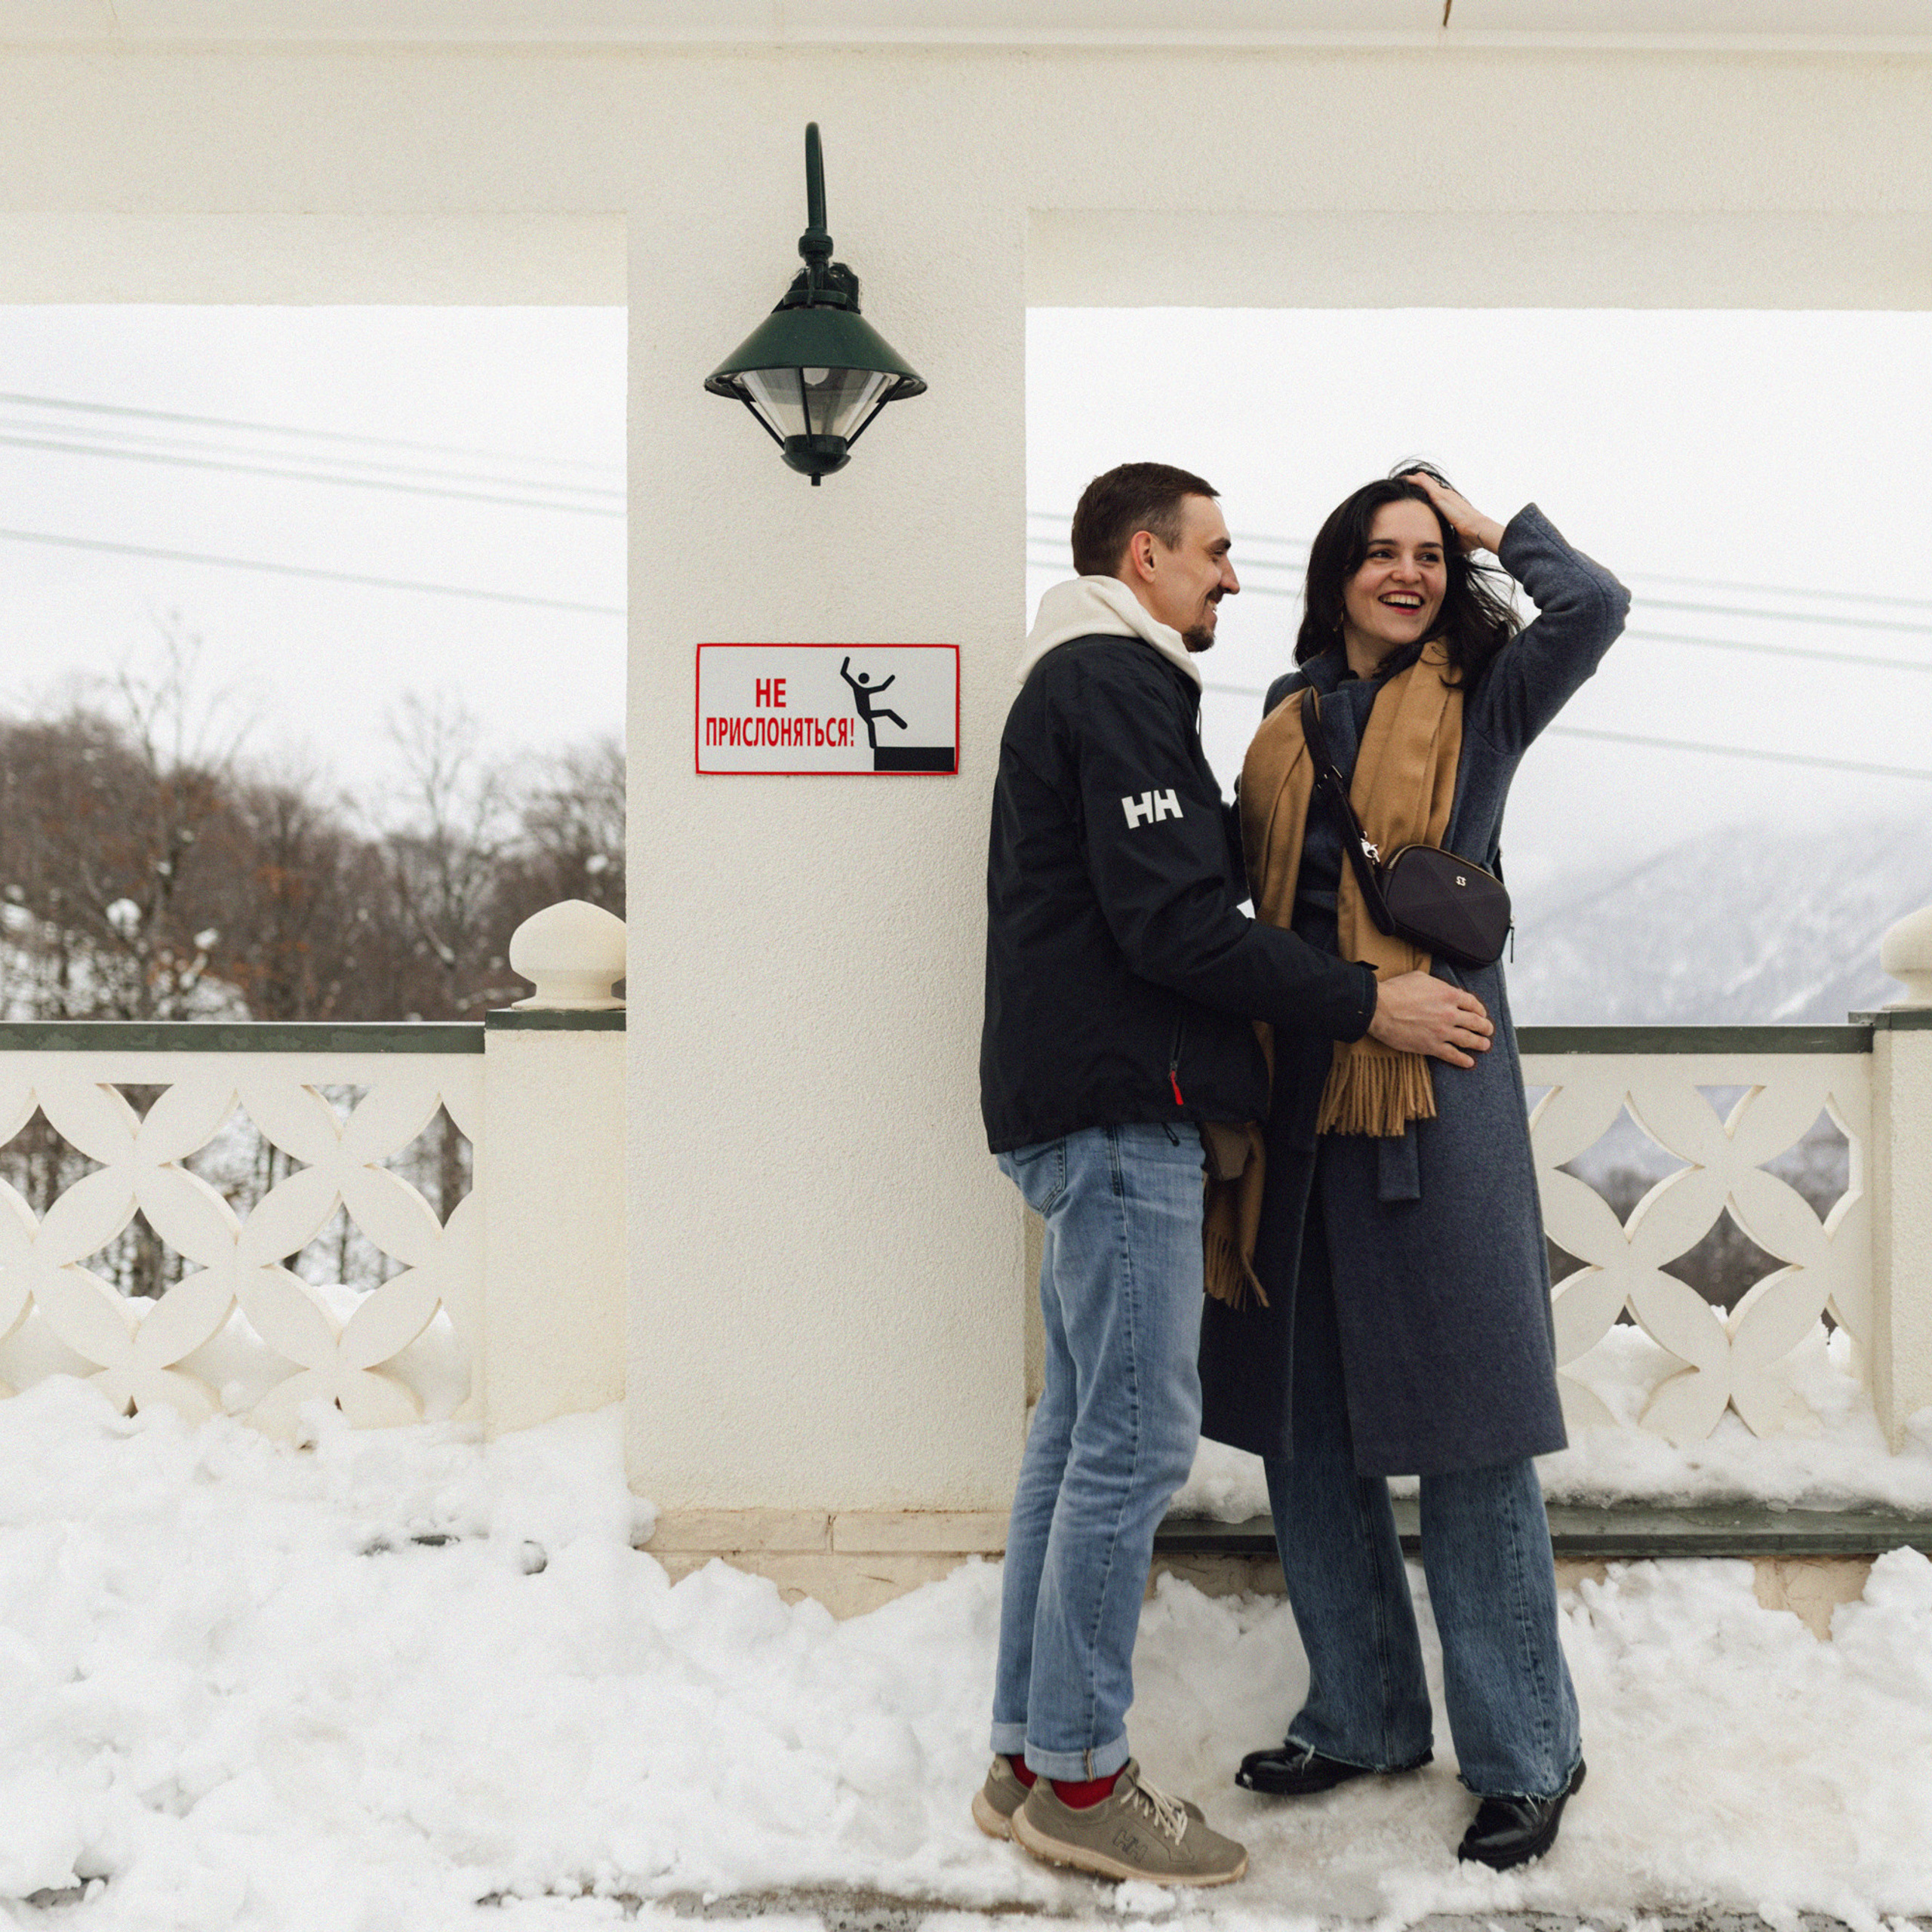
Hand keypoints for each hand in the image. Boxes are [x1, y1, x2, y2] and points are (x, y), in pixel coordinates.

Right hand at [1367, 970, 1493, 1067]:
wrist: (1380, 1008)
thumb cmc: (1396, 990)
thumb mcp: (1420, 977)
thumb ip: (1438, 984)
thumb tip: (1445, 989)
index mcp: (1448, 995)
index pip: (1472, 1003)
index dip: (1480, 1009)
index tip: (1481, 1013)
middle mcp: (1450, 1014)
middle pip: (1475, 1022)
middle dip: (1484, 1027)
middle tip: (1487, 1030)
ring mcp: (1442, 1032)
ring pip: (1468, 1040)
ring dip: (1479, 1043)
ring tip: (1485, 1045)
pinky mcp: (1432, 1046)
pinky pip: (1452, 1055)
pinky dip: (1462, 1060)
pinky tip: (1469, 1062)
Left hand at [1402, 470, 1504, 556]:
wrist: (1478, 530)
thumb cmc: (1470, 538)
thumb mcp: (1454, 539)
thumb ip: (1445, 540)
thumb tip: (1438, 550)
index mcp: (1451, 507)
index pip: (1436, 498)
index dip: (1426, 498)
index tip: (1414, 501)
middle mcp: (1448, 497)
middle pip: (1430, 487)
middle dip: (1417, 487)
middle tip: (1403, 487)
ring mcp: (1444, 494)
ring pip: (1425, 482)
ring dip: (1413, 482)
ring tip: (1400, 481)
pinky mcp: (1439, 495)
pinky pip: (1422, 482)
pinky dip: (1412, 481)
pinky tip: (1402, 479)